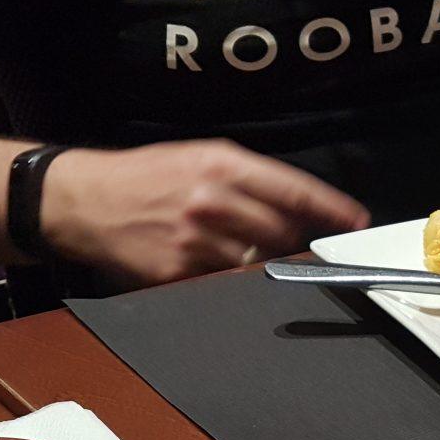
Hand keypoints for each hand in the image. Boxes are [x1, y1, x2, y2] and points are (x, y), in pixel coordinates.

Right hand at [39, 140, 369, 286]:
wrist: (82, 201)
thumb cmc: (145, 177)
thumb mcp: (196, 157)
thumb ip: (248, 178)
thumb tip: (299, 206)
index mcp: (221, 164)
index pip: (295, 190)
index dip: (332, 210)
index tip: (357, 223)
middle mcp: (212, 200)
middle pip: (283, 232)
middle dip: (294, 240)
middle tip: (295, 244)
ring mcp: (195, 240)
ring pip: (257, 261)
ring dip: (262, 261)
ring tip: (238, 250)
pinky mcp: (177, 272)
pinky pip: (222, 282)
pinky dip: (227, 277)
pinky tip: (210, 264)